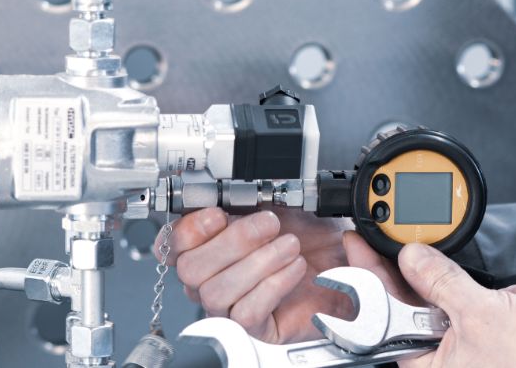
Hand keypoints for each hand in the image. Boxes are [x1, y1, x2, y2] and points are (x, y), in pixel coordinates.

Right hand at [154, 207, 353, 342]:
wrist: (344, 260)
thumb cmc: (310, 236)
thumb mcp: (277, 202)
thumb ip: (248, 194)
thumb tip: (228, 189)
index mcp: (210, 245)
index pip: (171, 246)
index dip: (188, 229)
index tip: (219, 213)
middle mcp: (214, 277)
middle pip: (190, 269)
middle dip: (233, 241)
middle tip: (269, 224)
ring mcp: (232, 305)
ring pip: (216, 291)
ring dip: (258, 262)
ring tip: (289, 245)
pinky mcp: (257, 327)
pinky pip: (246, 312)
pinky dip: (273, 285)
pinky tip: (294, 268)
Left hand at [343, 231, 515, 367]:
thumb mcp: (480, 312)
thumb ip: (440, 281)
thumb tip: (411, 257)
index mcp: (422, 359)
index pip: (381, 306)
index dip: (367, 270)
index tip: (357, 241)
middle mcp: (437, 358)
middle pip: (409, 302)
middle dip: (416, 270)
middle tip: (398, 236)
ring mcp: (462, 351)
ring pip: (444, 303)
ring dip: (459, 283)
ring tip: (470, 272)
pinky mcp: (487, 344)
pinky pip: (473, 312)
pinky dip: (489, 299)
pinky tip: (511, 298)